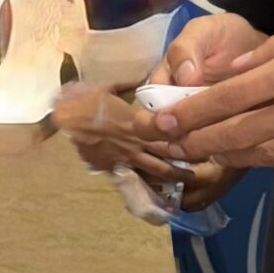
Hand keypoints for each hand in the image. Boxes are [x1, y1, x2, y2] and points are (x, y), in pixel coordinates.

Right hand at [49, 86, 234, 206]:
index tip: (204, 130)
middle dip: (189, 156)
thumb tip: (148, 82)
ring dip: (177, 173)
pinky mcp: (116, 168)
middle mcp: (135, 142)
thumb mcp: (110, 84)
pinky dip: (154, 183)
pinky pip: (140, 176)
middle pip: (168, 152)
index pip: (165, 127)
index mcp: (135, 120)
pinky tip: (167, 190)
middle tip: (212, 158)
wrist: (60, 123)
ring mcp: (127, 158)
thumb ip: (132, 86)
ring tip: (195, 177)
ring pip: (157, 169)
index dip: (185, 130)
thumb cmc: (84, 100)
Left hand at [153, 14, 273, 167]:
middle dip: (198, 139)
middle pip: (239, 133)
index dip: (193, 111)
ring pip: (262, 153)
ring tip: (195, 152)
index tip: (164, 117)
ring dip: (224, 154)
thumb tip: (232, 70)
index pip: (233, 96)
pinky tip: (242, 152)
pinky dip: (261, 155)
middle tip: (168, 142)